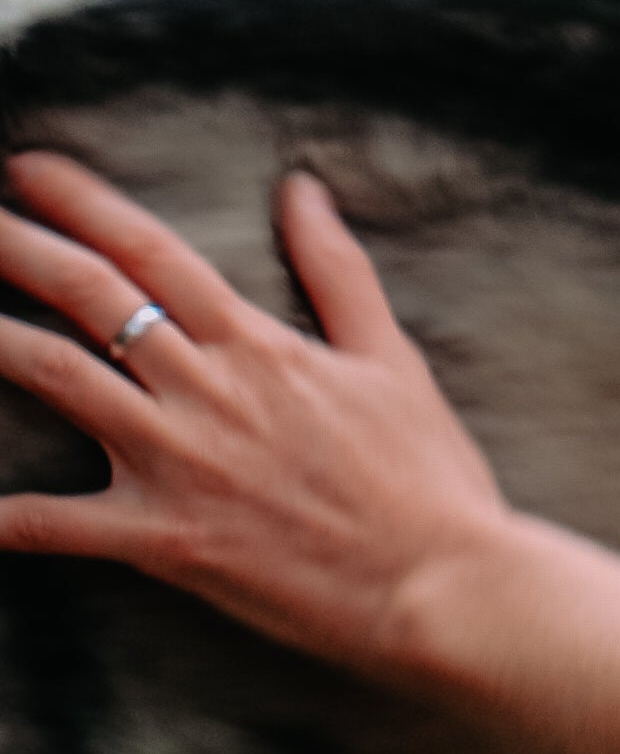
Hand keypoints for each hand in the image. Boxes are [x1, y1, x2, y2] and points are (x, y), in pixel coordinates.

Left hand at [0, 153, 517, 669]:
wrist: (442, 585)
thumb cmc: (427, 479)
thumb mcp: (391, 358)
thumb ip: (337, 271)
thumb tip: (302, 189)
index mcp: (256, 343)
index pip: (152, 250)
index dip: (81, 201)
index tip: (29, 168)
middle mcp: (204, 389)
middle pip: (88, 294)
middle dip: (17, 245)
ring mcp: (176, 462)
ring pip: (56, 377)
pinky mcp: (164, 539)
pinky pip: (59, 523)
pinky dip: (3, 514)